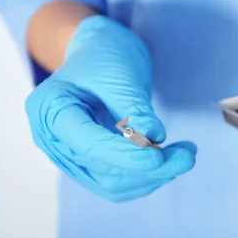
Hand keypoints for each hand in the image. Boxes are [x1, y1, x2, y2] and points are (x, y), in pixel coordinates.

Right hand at [25, 15, 196, 201]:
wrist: (100, 54)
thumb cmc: (106, 56)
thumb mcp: (119, 75)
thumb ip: (134, 109)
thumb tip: (154, 138)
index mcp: (48, 109)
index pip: (88, 144)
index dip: (124, 155)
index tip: (158, 157)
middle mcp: (52, 140)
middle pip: (102, 170)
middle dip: (149, 169)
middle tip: (189, 155)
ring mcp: (70, 156)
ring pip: (113, 184)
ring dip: (153, 177)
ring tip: (186, 154)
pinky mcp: (89, 165)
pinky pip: (118, 183)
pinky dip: (147, 178)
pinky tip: (171, 161)